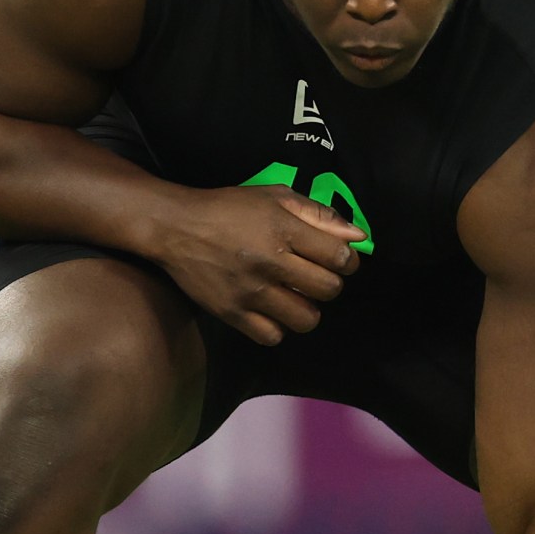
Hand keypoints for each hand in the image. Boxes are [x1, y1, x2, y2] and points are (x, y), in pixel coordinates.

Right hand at [151, 183, 363, 344]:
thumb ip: (318, 214)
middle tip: (312, 276)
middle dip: (329, 284)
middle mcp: (270, 263)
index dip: (347, 260)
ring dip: (307, 310)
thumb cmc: (229, 208)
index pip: (339, 256)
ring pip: (306, 319)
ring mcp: (251, 292)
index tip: (336, 259)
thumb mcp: (274, 197)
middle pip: (328, 290)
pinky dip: (277, 327)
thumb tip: (358, 236)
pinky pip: (272, 336)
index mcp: (283, 230)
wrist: (176, 227)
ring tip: (294, 297)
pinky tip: (270, 311)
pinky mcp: (232, 313)